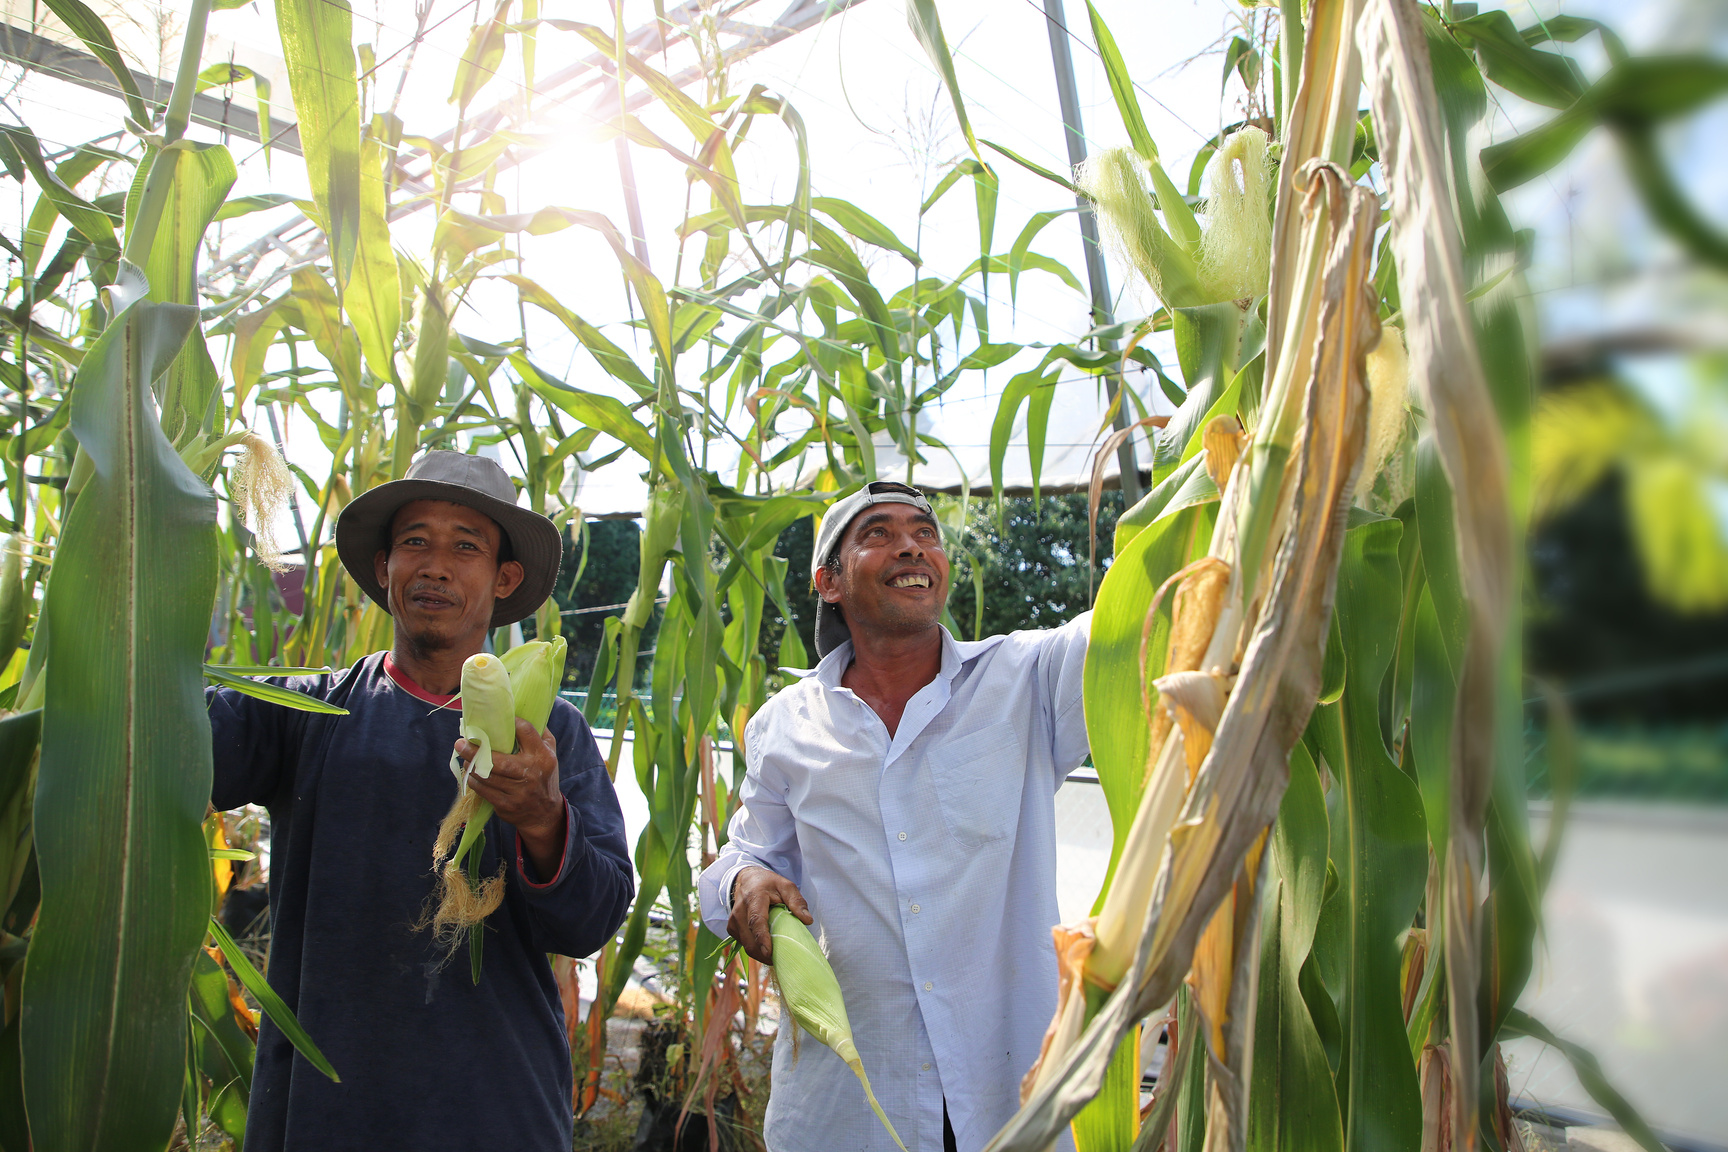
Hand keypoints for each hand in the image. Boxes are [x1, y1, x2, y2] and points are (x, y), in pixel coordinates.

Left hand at [456, 719, 564, 877]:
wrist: (544, 813)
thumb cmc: (544, 776)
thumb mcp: (550, 754)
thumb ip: (540, 734)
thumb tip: (521, 713)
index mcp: (542, 756)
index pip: (526, 732)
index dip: (511, 722)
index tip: (493, 718)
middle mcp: (530, 773)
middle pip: (498, 760)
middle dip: (476, 751)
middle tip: (460, 743)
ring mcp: (518, 791)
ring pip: (487, 776)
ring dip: (471, 766)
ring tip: (464, 757)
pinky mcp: (506, 805)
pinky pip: (484, 791)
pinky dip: (474, 781)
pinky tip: (471, 774)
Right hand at [727, 866, 810, 964]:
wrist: (746, 880)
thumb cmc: (769, 884)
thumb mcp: (786, 886)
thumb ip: (797, 901)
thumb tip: (808, 921)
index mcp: (754, 898)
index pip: (756, 921)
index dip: (762, 938)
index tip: (769, 953)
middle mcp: (739, 911)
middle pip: (750, 939)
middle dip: (765, 953)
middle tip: (784, 958)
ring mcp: (733, 921)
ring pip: (747, 945)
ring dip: (761, 953)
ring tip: (778, 954)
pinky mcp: (732, 928)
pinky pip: (744, 944)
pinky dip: (756, 949)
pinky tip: (768, 946)